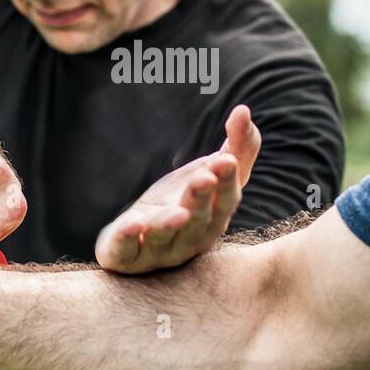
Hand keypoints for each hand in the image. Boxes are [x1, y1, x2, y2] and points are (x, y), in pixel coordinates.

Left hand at [95, 104, 261, 273]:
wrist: (136, 236)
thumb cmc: (181, 201)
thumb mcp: (209, 173)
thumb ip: (237, 148)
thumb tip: (244, 110)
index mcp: (214, 219)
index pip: (225, 201)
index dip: (227, 182)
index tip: (227, 160)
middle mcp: (190, 239)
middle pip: (198, 220)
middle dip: (202, 198)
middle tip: (205, 176)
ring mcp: (157, 252)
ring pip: (165, 238)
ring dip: (171, 224)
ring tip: (178, 212)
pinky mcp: (125, 258)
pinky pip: (127, 253)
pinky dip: (129, 239)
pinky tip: (132, 224)